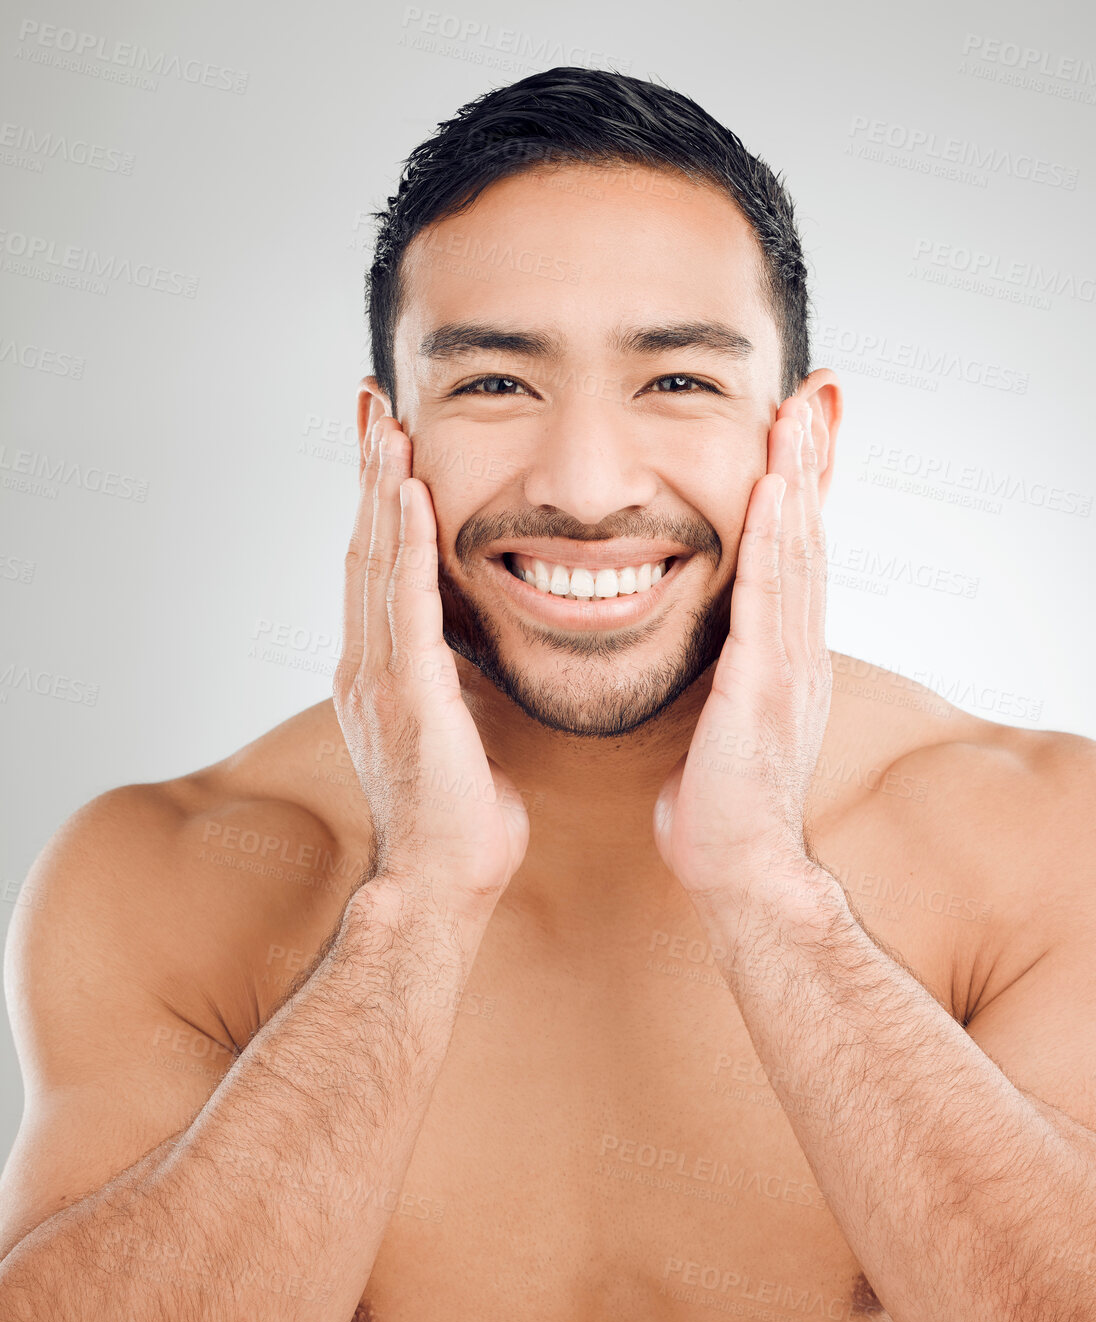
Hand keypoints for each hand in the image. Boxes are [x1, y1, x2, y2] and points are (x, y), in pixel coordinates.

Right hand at [334, 417, 529, 913]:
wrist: (443, 884)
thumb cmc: (461, 823)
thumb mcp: (457, 733)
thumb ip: (452, 686)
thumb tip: (470, 657)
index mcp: (380, 674)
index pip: (375, 566)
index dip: (377, 500)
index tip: (386, 441)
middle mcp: (367, 666)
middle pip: (362, 546)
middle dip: (367, 470)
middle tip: (373, 401)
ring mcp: (379, 679)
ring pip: (373, 561)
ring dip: (379, 486)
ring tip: (386, 421)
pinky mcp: (408, 695)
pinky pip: (404, 603)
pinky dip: (402, 544)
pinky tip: (407, 492)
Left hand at [653, 392, 832, 908]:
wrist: (739, 867)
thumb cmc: (721, 809)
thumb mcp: (726, 726)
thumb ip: (728, 683)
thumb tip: (714, 661)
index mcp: (786, 662)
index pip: (794, 564)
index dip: (796, 499)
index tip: (788, 440)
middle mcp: (798, 655)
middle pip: (808, 543)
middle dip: (807, 469)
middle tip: (805, 399)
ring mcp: (788, 668)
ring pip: (798, 557)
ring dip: (796, 482)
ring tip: (793, 417)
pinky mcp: (764, 686)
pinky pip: (770, 598)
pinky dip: (775, 539)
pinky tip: (772, 489)